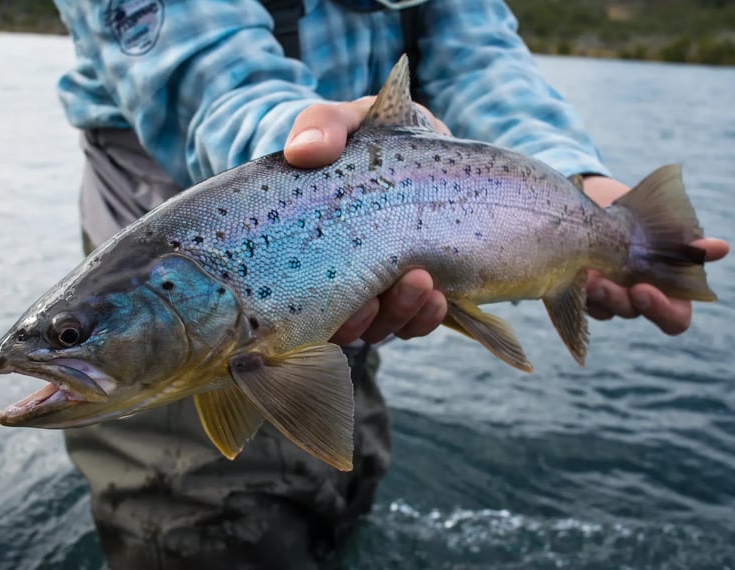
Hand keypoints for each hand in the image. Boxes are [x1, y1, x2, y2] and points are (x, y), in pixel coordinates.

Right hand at [285, 99, 449, 344]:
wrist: (423, 141)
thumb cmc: (371, 137)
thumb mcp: (346, 121)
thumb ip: (322, 125)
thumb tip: (302, 152)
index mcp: (309, 246)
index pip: (295, 295)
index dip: (311, 311)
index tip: (336, 295)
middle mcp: (338, 275)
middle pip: (340, 323)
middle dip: (362, 319)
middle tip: (379, 294)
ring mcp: (377, 286)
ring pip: (380, 326)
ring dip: (399, 313)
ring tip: (421, 283)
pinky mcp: (417, 291)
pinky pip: (417, 321)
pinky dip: (427, 316)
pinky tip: (439, 297)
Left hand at [583, 176, 729, 334]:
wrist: (606, 206)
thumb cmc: (648, 221)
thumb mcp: (669, 227)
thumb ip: (690, 243)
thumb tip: (719, 249)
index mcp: (669, 293)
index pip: (673, 320)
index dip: (661, 311)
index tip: (643, 290)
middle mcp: (637, 300)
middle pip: (630, 312)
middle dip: (615, 298)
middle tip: (600, 283)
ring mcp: (607, 298)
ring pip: (600, 306)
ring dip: (590, 291)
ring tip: (582, 273)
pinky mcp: (580, 289)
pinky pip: (576, 296)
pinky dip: (573, 282)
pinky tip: (570, 267)